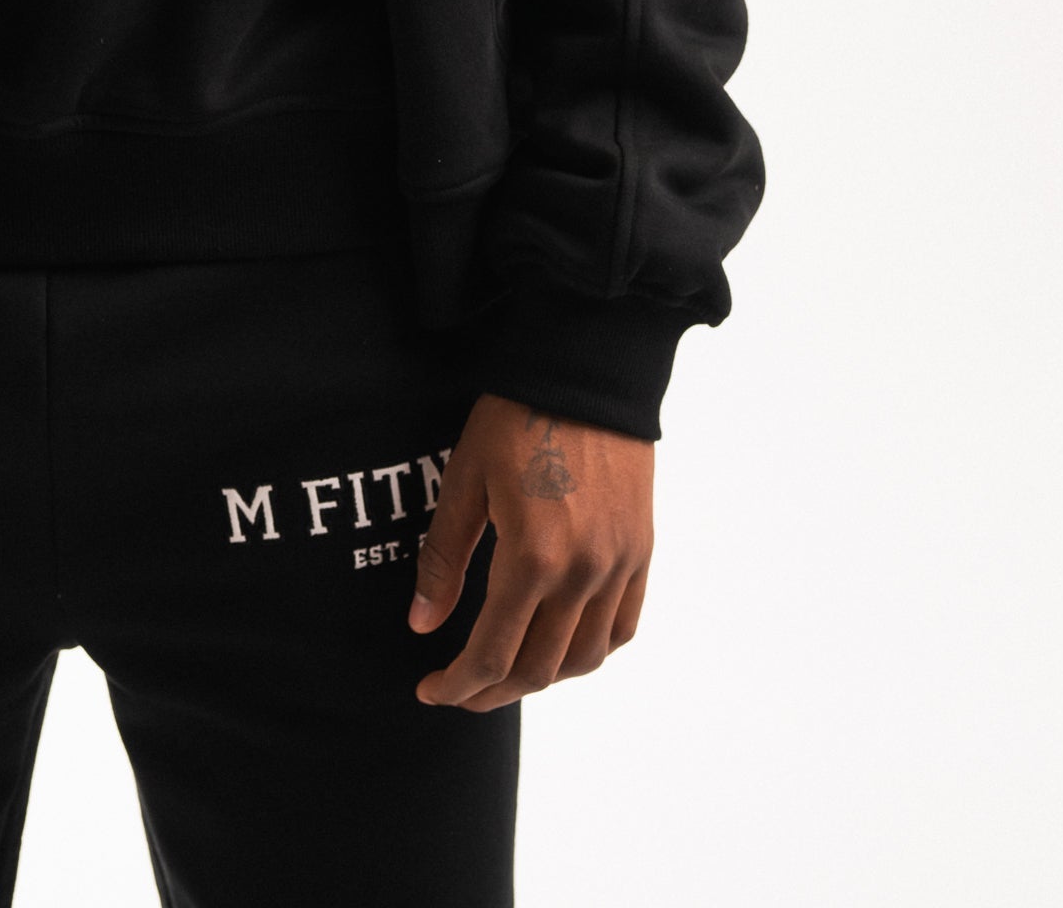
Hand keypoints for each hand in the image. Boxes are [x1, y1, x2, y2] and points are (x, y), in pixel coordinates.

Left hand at [410, 392, 651, 709]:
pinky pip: (623, 625)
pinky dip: (592, 649)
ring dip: (543, 678)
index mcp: (533, 558)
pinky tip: (563, 645)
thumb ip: (444, 560)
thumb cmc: (514, 418)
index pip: (493, 655)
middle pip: (539, 669)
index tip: (431, 690)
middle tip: (461, 689)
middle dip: (493, 691)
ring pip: (585, 658)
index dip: (459, 686)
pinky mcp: (640, 550)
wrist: (584, 372)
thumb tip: (422, 626)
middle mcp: (583, 573)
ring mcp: (619, 565)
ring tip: (507, 671)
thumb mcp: (464, 482)